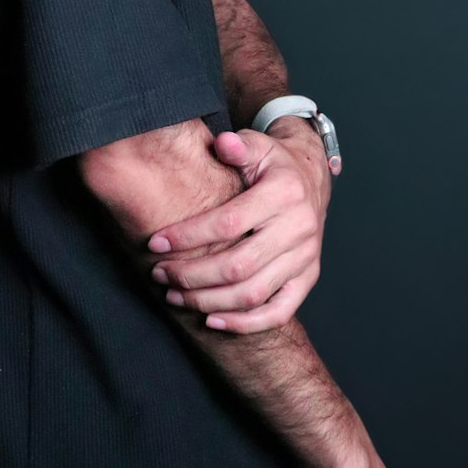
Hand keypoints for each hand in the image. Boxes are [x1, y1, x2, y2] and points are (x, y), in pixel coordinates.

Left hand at [146, 126, 328, 331]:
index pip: (229, 223)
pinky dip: (245, 323)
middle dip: (192, 275)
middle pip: (238, 266)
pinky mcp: (308, 278)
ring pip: (254, 294)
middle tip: (159, 274)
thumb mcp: (258, 145)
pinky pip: (278, 312)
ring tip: (174, 296)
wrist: (312, 178)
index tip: (155, 243)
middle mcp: (299, 228)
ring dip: (209, 301)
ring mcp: (305, 257)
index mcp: (284, 193)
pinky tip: (212, 321)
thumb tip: (222, 143)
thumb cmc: (273, 162)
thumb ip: (237, 146)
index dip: (189, 236)